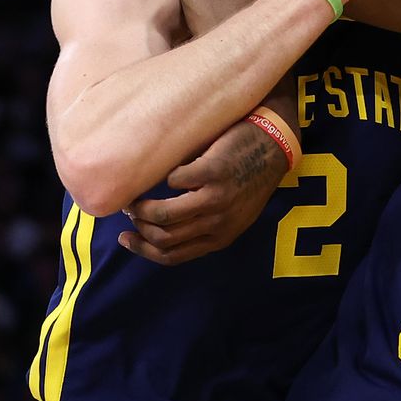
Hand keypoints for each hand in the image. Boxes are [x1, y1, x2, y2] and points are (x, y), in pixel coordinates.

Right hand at [118, 119, 285, 264]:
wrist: (274, 143)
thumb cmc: (250, 176)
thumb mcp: (235, 213)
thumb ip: (206, 226)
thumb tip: (162, 230)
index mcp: (221, 238)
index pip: (173, 256)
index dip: (143, 250)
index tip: (126, 238)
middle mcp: (219, 223)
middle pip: (163, 237)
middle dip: (139, 226)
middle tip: (129, 210)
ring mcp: (217, 198)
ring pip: (164, 214)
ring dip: (142, 206)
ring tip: (136, 195)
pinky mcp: (214, 172)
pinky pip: (175, 180)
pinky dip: (168, 175)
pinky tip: (170, 170)